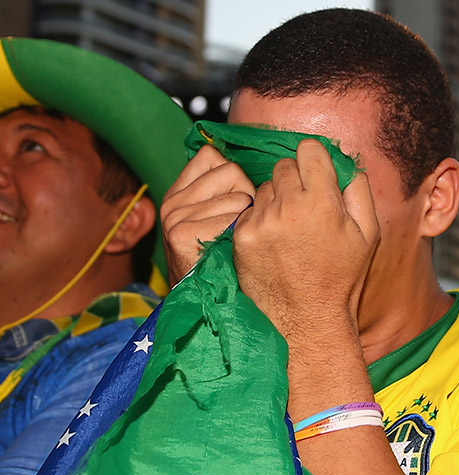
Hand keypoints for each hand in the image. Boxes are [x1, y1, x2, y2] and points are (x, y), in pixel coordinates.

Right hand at [160, 144, 255, 283]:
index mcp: (179, 193)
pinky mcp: (182, 233)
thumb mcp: (214, 222)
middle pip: (231, 171)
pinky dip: (242, 234)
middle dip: (246, 195)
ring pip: (238, 196)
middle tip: (239, 226)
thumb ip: (223, 194)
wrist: (200, 303)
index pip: (212, 156)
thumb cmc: (220, 262)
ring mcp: (175, 217)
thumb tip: (254, 170)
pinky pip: (233, 219)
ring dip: (248, 218)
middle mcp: (173, 201)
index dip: (234, 176)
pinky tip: (233, 250)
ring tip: (236, 240)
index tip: (236, 200)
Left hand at [231, 138, 379, 337]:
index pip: (309, 149)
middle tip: (305, 209)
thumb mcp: (368, 235)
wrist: (308, 319)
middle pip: (284, 165)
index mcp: (322, 201)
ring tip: (289, 231)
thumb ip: (359, 191)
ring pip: (263, 188)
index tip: (317, 175)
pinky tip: (273, 244)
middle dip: (295, 180)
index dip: (315, 160)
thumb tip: (346, 163)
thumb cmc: (342, 277)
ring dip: (275, 201)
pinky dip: (259, 221)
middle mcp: (288, 205)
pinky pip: (248, 211)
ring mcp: (262, 221)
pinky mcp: (242, 236)